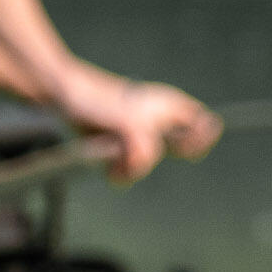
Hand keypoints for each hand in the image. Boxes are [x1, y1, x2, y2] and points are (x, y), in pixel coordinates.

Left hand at [59, 77, 221, 183]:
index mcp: (172, 107)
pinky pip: (127, 171)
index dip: (200, 139)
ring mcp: (139, 137)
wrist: (65, 99)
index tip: (180, 144)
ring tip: (114, 158)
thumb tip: (141, 165)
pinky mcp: (120, 150)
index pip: (206, 126)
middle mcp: (159, 122)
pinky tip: (106, 165)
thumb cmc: (100, 102)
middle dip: (157, 156)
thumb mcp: (128, 123)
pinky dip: (117, 171)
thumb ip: (144, 146)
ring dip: (131, 168)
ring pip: (147, 165)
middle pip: (177, 152)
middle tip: (138, 151)